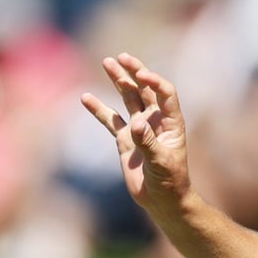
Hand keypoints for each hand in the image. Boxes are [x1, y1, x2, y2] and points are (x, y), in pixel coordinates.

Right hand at [81, 53, 191, 215]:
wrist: (161, 200)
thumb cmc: (170, 181)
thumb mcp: (161, 162)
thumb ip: (147, 143)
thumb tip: (135, 124)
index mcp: (171, 121)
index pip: (165, 93)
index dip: (154, 81)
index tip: (142, 76)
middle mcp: (155, 119)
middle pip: (145, 89)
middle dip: (134, 72)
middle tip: (121, 57)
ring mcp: (139, 127)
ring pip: (128, 98)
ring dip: (118, 81)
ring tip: (107, 62)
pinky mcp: (125, 139)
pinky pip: (110, 120)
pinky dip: (99, 109)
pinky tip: (86, 98)